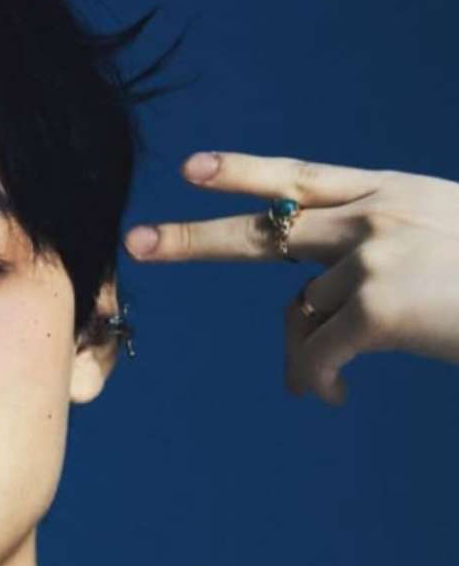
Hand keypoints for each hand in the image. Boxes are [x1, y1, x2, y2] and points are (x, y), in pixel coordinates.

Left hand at [121, 151, 458, 405]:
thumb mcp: (441, 243)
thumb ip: (369, 256)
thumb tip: (301, 310)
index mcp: (394, 192)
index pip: (302, 176)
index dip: (244, 173)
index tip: (193, 168)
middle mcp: (377, 215)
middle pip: (264, 229)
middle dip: (195, 239)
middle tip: (138, 242)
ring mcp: (376, 256)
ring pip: (300, 313)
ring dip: (307, 352)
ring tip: (326, 380)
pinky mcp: (379, 306)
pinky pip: (314, 352)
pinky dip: (314, 379)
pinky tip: (328, 397)